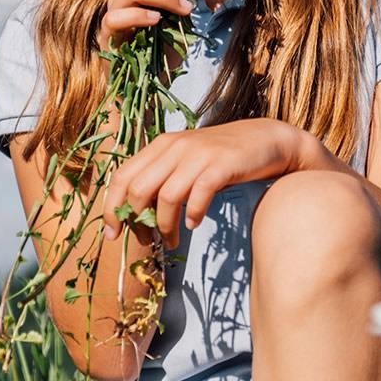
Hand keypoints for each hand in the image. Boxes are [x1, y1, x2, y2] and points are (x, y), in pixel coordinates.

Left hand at [101, 118, 318, 249]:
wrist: (267, 140)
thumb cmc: (223, 156)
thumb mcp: (187, 160)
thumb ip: (163, 178)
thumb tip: (138, 213)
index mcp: (162, 144)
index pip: (123, 176)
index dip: (112, 207)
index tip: (113, 234)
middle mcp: (176, 146)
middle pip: (139, 189)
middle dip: (139, 221)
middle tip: (148, 240)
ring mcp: (199, 154)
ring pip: (166, 197)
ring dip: (165, 227)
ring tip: (172, 241)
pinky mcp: (221, 165)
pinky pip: (197, 196)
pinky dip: (192, 215)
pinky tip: (194, 224)